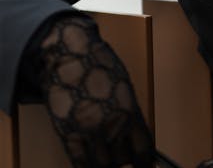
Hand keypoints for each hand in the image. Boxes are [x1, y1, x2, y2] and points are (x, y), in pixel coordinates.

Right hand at [37, 15, 154, 167]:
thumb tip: (132, 134)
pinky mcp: (68, 135)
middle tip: (120, 155)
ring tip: (104, 153)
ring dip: (105, 162)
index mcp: (130, 111)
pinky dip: (86, 166)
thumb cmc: (99, 64)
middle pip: (122, 159)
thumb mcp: (124, 86)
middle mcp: (112, 125)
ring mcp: (89, 132)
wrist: (70, 55)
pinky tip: (89, 162)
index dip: (144, 163)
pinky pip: (80, 163)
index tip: (143, 166)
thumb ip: (129, 112)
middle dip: (123, 159)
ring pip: (102, 165)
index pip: (142, 150)